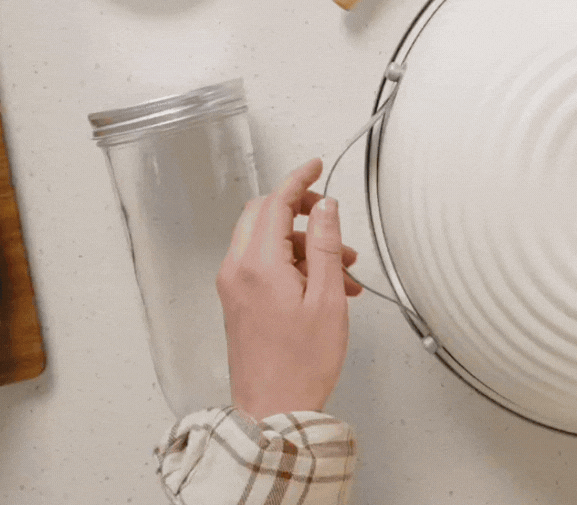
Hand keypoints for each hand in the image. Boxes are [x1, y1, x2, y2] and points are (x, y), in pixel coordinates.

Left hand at [217, 159, 362, 419]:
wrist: (273, 411)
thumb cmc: (300, 365)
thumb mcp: (326, 298)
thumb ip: (326, 245)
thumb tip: (326, 208)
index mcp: (257, 265)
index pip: (275, 203)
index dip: (299, 179)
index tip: (316, 165)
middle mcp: (237, 271)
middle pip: (264, 216)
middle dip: (302, 213)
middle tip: (332, 221)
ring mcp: (234, 287)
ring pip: (267, 242)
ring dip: (305, 245)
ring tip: (343, 271)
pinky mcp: (238, 302)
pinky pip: (263, 265)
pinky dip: (293, 265)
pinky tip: (325, 287)